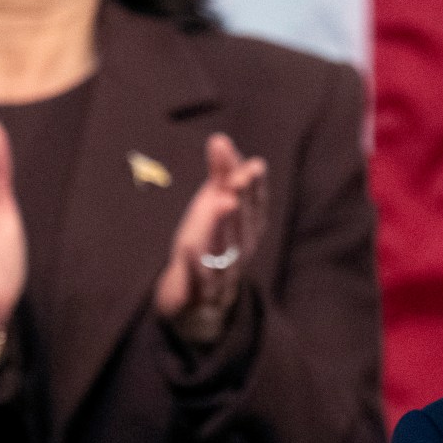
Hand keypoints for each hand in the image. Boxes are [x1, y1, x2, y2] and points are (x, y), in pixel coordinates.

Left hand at [154, 133, 267, 347]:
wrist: (200, 302)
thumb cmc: (210, 243)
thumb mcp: (214, 207)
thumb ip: (219, 175)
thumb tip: (220, 139)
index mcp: (248, 229)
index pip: (255, 204)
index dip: (255, 185)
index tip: (253, 165)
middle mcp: (241, 249)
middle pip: (242, 222)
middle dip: (243, 198)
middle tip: (240, 176)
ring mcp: (222, 271)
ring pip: (224, 247)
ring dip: (224, 225)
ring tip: (223, 203)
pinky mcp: (199, 290)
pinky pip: (198, 278)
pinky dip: (194, 264)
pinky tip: (188, 248)